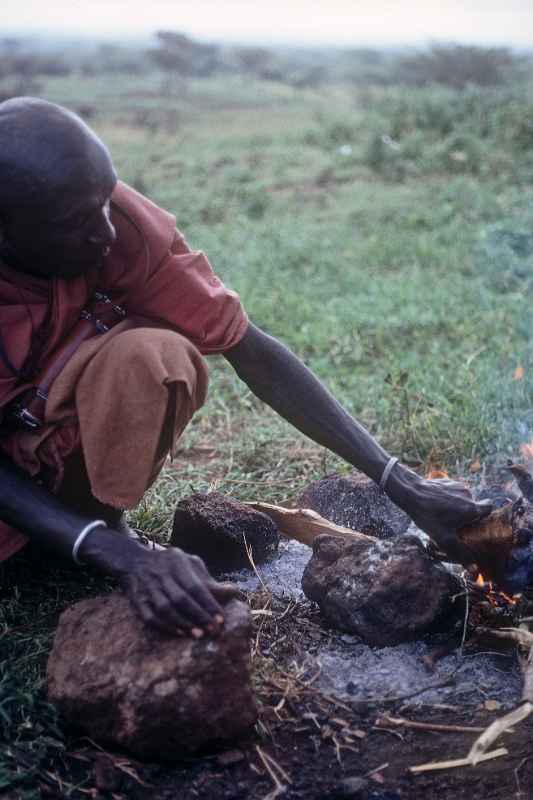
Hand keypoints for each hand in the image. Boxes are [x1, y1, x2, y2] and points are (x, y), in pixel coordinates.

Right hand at [119, 546, 239, 635]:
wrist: (134, 561)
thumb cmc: (171, 565)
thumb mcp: (190, 564)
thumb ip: (209, 579)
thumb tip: (233, 592)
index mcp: (176, 562)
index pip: (194, 585)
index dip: (208, 603)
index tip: (221, 618)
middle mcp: (160, 574)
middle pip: (180, 598)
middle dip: (198, 616)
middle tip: (213, 630)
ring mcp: (147, 588)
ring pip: (165, 609)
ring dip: (183, 623)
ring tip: (199, 634)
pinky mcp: (137, 601)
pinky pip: (150, 617)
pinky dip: (165, 627)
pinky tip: (179, 633)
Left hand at [388, 467, 491, 566]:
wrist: (410, 492)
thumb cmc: (428, 516)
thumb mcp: (443, 539)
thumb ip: (460, 554)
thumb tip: (474, 570)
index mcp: (471, 508)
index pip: (490, 507)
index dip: (485, 515)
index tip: (477, 522)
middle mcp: (468, 495)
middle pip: (474, 505)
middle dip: (466, 514)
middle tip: (454, 523)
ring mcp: (457, 485)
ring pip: (463, 498)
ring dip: (457, 505)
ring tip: (442, 513)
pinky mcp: (447, 481)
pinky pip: (453, 491)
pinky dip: (448, 497)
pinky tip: (436, 504)